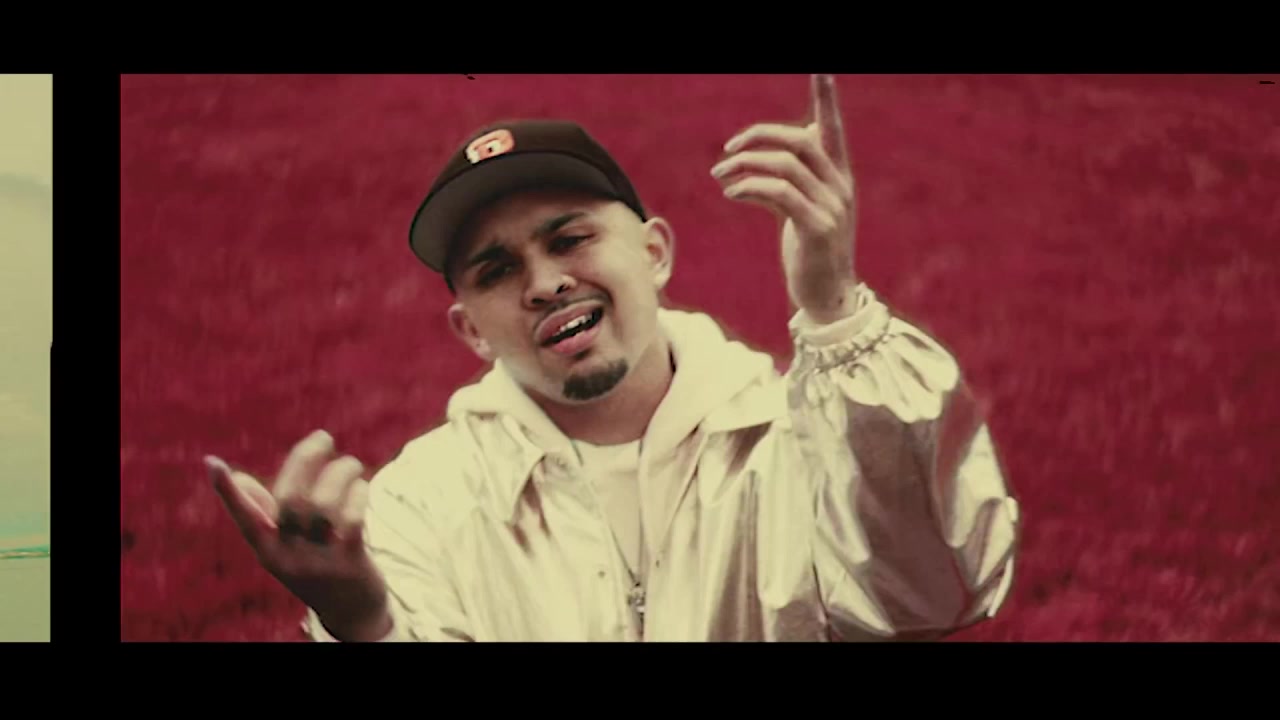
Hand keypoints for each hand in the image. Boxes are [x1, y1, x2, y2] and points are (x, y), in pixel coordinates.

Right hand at [207, 429, 391, 640]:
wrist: (351, 612)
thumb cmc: (315, 565)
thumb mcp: (285, 545)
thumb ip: (265, 512)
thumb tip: (236, 477)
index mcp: (267, 549)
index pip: (244, 517)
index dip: (228, 491)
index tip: (212, 463)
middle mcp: (288, 556)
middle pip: (290, 499)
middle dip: (305, 459)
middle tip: (323, 437)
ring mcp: (318, 561)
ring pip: (323, 504)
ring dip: (340, 472)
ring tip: (351, 465)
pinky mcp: (349, 563)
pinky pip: (350, 520)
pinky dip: (357, 494)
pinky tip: (361, 486)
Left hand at [712, 73, 858, 324]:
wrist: (828, 297)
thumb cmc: (810, 254)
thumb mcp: (797, 214)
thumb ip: (781, 188)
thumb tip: (744, 174)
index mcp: (837, 177)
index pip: (832, 128)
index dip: (826, 98)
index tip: (822, 69)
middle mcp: (840, 186)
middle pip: (800, 140)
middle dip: (758, 135)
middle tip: (727, 149)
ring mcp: (832, 206)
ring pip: (785, 165)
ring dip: (745, 165)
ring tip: (719, 176)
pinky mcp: (818, 228)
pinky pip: (780, 193)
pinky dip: (750, 187)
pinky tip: (731, 193)